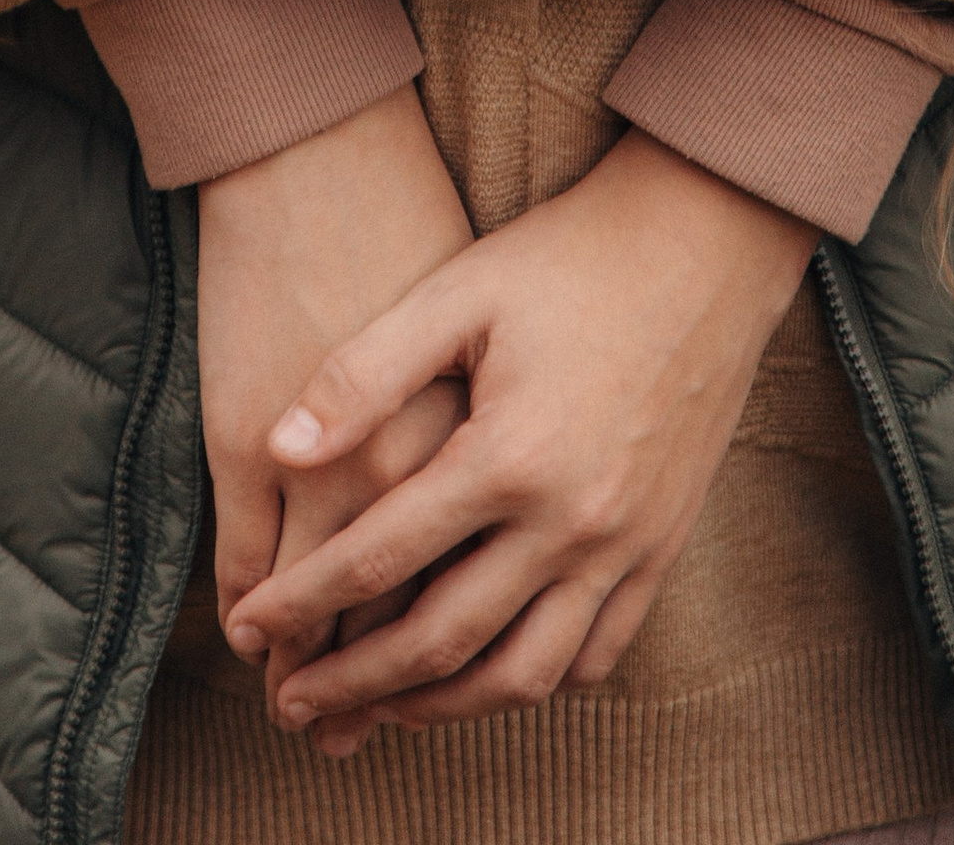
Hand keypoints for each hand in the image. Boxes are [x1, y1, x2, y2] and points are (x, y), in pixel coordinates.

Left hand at [221, 132, 817, 732]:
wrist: (706, 245)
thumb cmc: (570, 257)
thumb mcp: (457, 291)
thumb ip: (364, 374)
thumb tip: (278, 450)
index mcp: (508, 457)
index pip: (379, 558)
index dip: (302, 599)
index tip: (247, 626)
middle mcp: (571, 521)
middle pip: (443, 640)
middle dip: (355, 683)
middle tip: (289, 704)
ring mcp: (625, 544)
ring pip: (524, 673)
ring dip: (441, 705)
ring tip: (380, 708)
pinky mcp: (662, 546)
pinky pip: (597, 652)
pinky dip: (535, 678)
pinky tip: (489, 669)